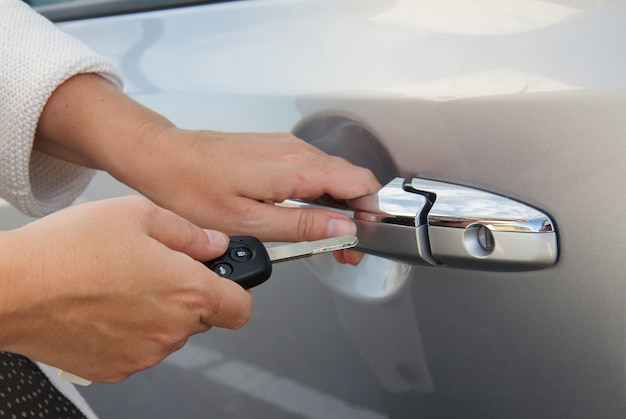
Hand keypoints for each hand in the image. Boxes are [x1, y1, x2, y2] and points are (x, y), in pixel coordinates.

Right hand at [0, 196, 251, 382]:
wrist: (12, 289)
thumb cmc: (68, 250)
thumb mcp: (139, 215)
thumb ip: (188, 232)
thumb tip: (214, 243)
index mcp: (187, 291)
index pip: (242, 306)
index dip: (238, 290)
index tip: (227, 278)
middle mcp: (171, 330)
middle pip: (203, 316)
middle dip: (190, 292)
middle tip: (158, 267)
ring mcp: (144, 354)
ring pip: (171, 332)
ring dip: (159, 311)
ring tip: (121, 283)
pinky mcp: (116, 368)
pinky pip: (141, 348)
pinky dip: (132, 330)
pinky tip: (105, 305)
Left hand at [124, 128, 379, 240]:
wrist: (164, 158)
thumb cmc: (194, 189)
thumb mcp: (251, 221)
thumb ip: (303, 225)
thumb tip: (343, 228)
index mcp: (296, 168)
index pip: (358, 182)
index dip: (370, 211)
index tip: (363, 238)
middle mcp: (295, 150)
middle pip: (348, 179)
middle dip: (355, 214)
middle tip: (344, 248)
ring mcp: (285, 146)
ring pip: (330, 174)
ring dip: (335, 205)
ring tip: (325, 237)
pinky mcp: (273, 148)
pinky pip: (309, 169)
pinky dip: (316, 193)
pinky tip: (303, 215)